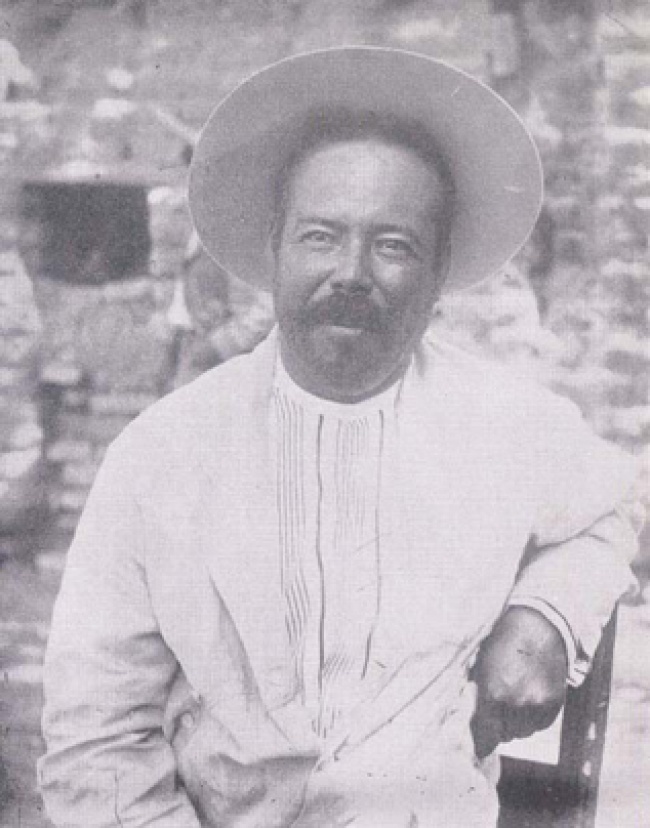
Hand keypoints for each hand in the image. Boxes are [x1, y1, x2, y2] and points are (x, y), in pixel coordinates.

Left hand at [470, 606, 567, 758]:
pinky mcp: (554, 703)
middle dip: (499, 725)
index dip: (481, 736)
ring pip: (523, 732)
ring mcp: (538, 705)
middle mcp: (516, 704)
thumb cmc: (502, 641)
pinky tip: (529, 698)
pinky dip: (534, 717)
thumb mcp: (481, 666)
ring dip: (517, 722)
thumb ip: (478, 694)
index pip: (484, 735)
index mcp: (493, 694)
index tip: (480, 734)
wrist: (537, 626)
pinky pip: (540, 724)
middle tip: (498, 708)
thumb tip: (471, 718)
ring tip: (515, 699)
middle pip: (505, 735)